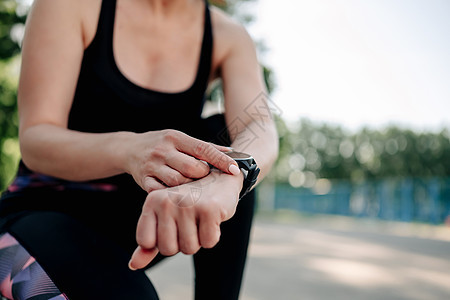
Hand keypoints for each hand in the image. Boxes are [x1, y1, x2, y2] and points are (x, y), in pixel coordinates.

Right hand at [124, 129, 239, 191]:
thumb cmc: (162, 144)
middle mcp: (163, 150)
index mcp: (176, 138)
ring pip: (177, 181)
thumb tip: (232, 152)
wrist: (129, 149)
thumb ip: (205, 147)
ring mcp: (152, 166)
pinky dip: (171, 194)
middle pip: (191, 167)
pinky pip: (161, 192)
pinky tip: (177, 194)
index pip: (202, 149)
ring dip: (189, 187)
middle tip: (203, 176)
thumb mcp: (181, 139)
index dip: (220, 160)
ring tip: (192, 186)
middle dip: (202, 174)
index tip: (234, 169)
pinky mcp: (144, 180)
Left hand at [128, 169, 242, 269]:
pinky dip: (213, 235)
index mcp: (152, 201)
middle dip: (181, 243)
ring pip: (189, 248)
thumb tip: (134, 265)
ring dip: (198, 240)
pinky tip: (212, 218)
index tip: (172, 227)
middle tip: (190, 223)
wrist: (220, 180)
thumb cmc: (190, 203)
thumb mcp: (165, 218)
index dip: (161, 241)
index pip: (145, 242)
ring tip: (200, 219)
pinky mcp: (209, 209)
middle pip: (168, 249)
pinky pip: (208, 242)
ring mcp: (188, 204)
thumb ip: (149, 242)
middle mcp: (167, 201)